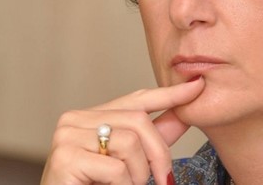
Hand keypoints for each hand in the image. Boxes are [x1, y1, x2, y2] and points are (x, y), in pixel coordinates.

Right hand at [41, 77, 204, 184]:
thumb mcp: (130, 161)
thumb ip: (154, 138)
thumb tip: (184, 115)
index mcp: (91, 116)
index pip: (136, 99)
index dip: (168, 95)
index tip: (197, 87)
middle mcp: (75, 119)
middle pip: (139, 121)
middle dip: (159, 154)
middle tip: (164, 179)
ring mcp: (67, 136)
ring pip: (130, 144)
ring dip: (138, 175)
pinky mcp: (65, 158)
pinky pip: (115, 169)